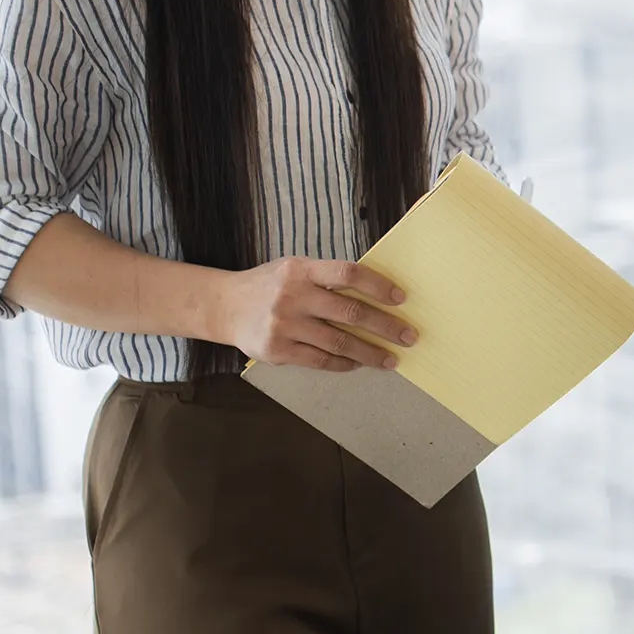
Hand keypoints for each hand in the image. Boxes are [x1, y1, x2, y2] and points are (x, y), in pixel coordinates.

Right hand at [215, 258, 417, 370]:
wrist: (224, 306)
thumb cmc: (269, 285)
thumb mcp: (294, 269)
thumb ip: (326, 278)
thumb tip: (375, 292)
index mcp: (301, 270)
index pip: (348, 274)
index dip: (378, 286)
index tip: (400, 299)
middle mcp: (293, 296)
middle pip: (350, 312)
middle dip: (385, 326)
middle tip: (408, 336)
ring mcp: (284, 325)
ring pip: (339, 342)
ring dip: (370, 353)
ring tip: (391, 360)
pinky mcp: (278, 350)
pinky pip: (320, 360)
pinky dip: (343, 363)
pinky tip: (358, 364)